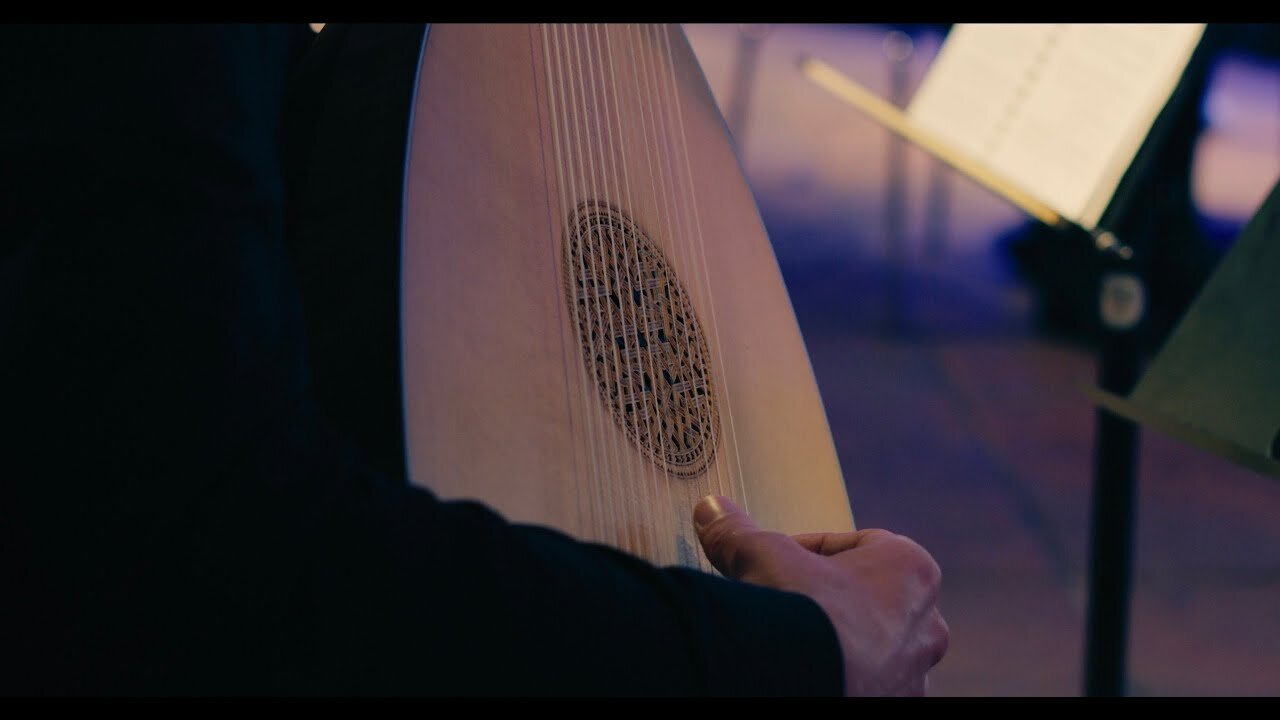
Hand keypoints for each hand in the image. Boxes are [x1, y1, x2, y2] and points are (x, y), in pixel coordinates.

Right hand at [694, 495, 948, 695]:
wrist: (803, 681)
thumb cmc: (803, 612)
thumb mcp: (761, 556)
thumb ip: (737, 532)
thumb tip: (711, 510)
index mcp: (911, 569)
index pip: (857, 546)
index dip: (811, 551)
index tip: (780, 561)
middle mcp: (926, 624)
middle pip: (870, 598)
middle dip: (832, 599)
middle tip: (791, 602)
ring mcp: (915, 674)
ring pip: (876, 648)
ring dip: (843, 643)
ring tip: (799, 645)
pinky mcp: (897, 706)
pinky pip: (872, 685)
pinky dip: (848, 677)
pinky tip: (811, 671)